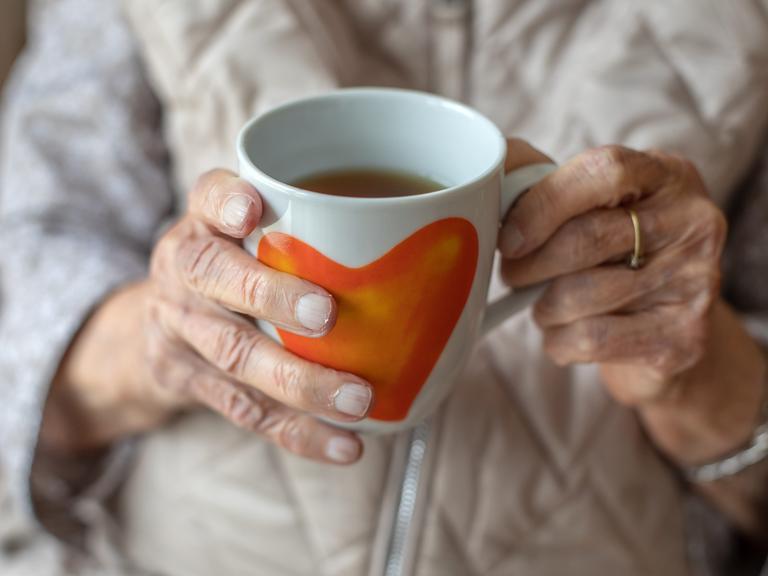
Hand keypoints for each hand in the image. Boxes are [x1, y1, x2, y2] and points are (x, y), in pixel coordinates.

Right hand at [43, 170, 372, 463]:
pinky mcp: (188, 380)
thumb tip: (434, 247)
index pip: (207, 196)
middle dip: (271, 295)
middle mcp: (183, 267)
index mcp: (204, 222)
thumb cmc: (232, 267)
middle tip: (327, 315)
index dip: (226, 200)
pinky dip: (299, 431)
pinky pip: (245, 410)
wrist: (151, 328)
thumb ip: (307, 228)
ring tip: (358, 399)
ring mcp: (181, 326)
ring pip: (236, 354)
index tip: (251, 208)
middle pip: (215, 276)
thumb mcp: (247, 234)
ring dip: (299, 381)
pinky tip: (345, 443)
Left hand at [499, 143, 766, 465]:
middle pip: (584, 238)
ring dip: (543, 307)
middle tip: (514, 274)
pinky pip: (589, 337)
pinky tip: (564, 335)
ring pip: (578, 294)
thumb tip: (488, 177)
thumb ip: (546, 184)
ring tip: (547, 306)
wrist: (668, 334)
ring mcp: (695, 281)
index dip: (542, 203)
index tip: (509, 236)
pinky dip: (558, 340)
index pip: (602, 170)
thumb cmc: (614, 260)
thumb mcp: (593, 210)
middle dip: (529, 264)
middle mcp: (693, 222)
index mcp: (667, 175)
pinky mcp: (683, 338)